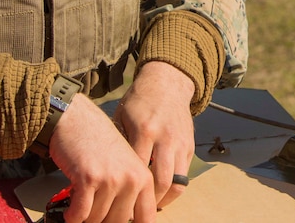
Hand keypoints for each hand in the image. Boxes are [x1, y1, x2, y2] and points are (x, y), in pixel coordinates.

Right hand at [48, 93, 156, 222]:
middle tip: (91, 212)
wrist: (77, 120)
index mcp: (144, 178)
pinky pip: (80, 213)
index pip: (146, 218)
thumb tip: (123, 220)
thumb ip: (129, 192)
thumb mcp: (124, 165)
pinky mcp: (89, 179)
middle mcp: (132, 179)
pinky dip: (72, 216)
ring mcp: (111, 179)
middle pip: (117, 222)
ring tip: (81, 205)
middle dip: (100, 221)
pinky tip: (70, 211)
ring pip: (96, 219)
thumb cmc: (98, 144)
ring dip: (84, 217)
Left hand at [114, 61, 197, 209]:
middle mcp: (165, 139)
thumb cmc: (139, 102)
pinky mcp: (189, 146)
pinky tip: (159, 195)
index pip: (135, 170)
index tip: (113, 202)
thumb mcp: (121, 118)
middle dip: (145, 203)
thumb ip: (118, 145)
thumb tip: (105, 176)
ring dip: (162, 201)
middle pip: (159, 181)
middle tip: (131, 212)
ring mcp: (180, 143)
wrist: (167, 84)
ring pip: (176, 182)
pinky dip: (172, 189)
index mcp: (144, 131)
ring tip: (147, 208)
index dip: (125, 190)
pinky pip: (184, 175)